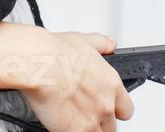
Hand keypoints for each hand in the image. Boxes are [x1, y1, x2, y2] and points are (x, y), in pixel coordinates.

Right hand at [0, 22, 134, 131]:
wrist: (38, 65)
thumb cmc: (56, 52)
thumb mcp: (84, 40)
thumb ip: (101, 43)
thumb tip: (110, 44)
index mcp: (111, 84)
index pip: (126, 109)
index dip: (115, 108)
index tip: (106, 105)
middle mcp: (106, 104)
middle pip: (111, 125)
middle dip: (99, 119)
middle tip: (84, 109)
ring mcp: (92, 121)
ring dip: (87, 128)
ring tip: (72, 116)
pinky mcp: (76, 131)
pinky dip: (72, 130)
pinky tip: (62, 122)